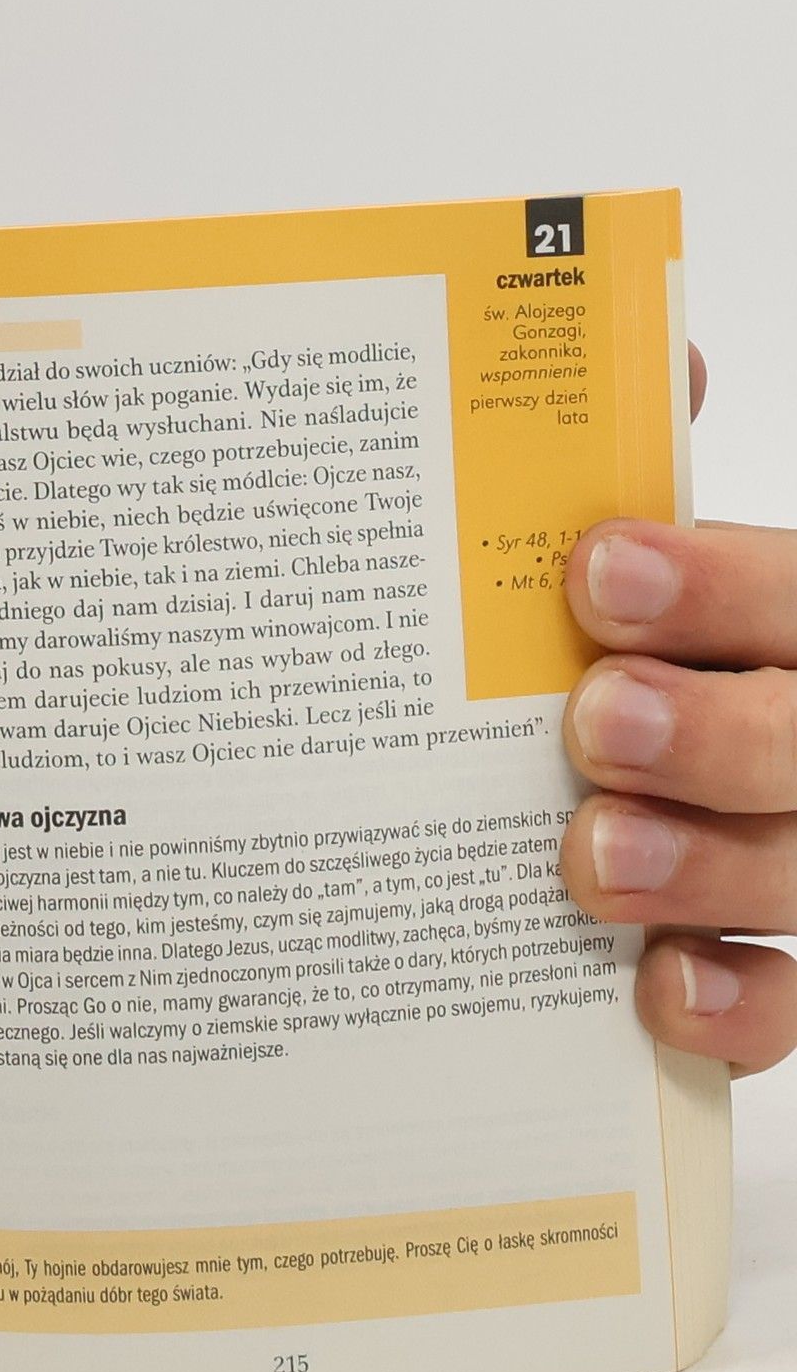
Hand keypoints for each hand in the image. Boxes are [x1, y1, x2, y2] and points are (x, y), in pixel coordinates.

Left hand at [563, 346, 796, 1071]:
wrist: (643, 772)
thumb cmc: (644, 660)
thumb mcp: (644, 575)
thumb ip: (643, 473)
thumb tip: (657, 361)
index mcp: (790, 622)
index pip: (795, 593)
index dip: (718, 584)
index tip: (599, 571)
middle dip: (717, 733)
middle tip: (597, 723)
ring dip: (709, 867)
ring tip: (594, 858)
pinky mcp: (783, 972)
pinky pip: (792, 1009)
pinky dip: (736, 1008)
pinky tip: (660, 991)